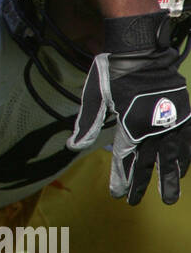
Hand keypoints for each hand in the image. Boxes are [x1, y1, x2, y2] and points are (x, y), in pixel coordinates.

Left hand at [67, 12, 190, 203]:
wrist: (142, 49)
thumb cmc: (114, 72)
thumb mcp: (95, 96)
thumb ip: (88, 124)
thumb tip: (73, 147)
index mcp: (130, 125)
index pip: (124, 159)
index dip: (121, 178)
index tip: (118, 195)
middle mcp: (152, 127)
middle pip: (146, 163)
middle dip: (141, 185)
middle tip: (136, 203)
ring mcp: (170, 120)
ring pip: (171, 157)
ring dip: (169, 179)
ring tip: (169, 197)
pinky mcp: (183, 112)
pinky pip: (187, 140)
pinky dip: (186, 157)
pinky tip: (184, 170)